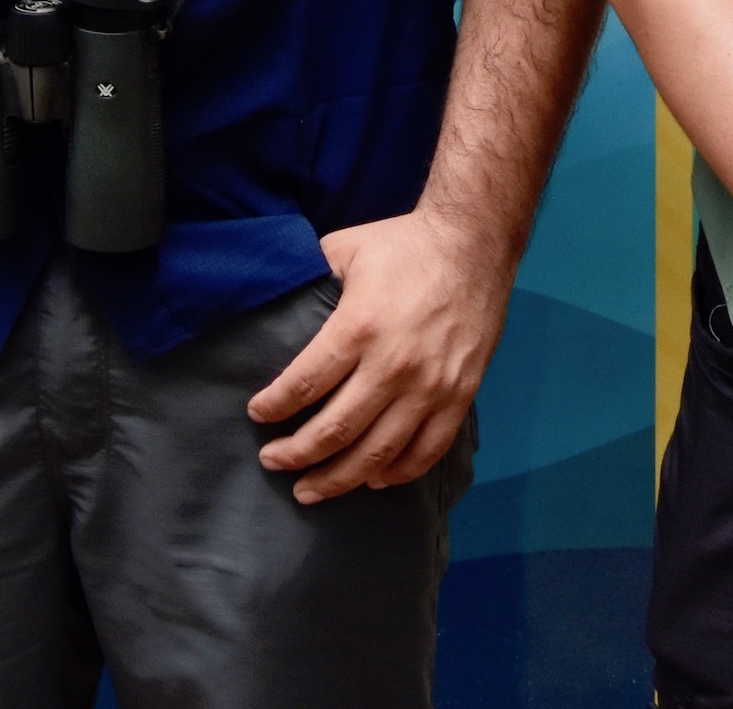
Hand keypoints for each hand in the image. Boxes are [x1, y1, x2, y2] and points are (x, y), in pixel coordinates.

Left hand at [246, 207, 509, 501]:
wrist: (474, 243)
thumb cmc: (404, 244)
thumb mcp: (345, 248)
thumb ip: (312, 281)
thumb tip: (278, 303)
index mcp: (358, 328)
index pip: (305, 384)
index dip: (274, 407)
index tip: (257, 415)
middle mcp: (393, 366)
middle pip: (335, 430)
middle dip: (295, 454)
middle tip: (273, 461)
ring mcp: (430, 387)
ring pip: (377, 453)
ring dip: (338, 479)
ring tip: (309, 489)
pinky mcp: (459, 396)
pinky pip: (426, 451)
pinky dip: (396, 473)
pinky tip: (371, 480)